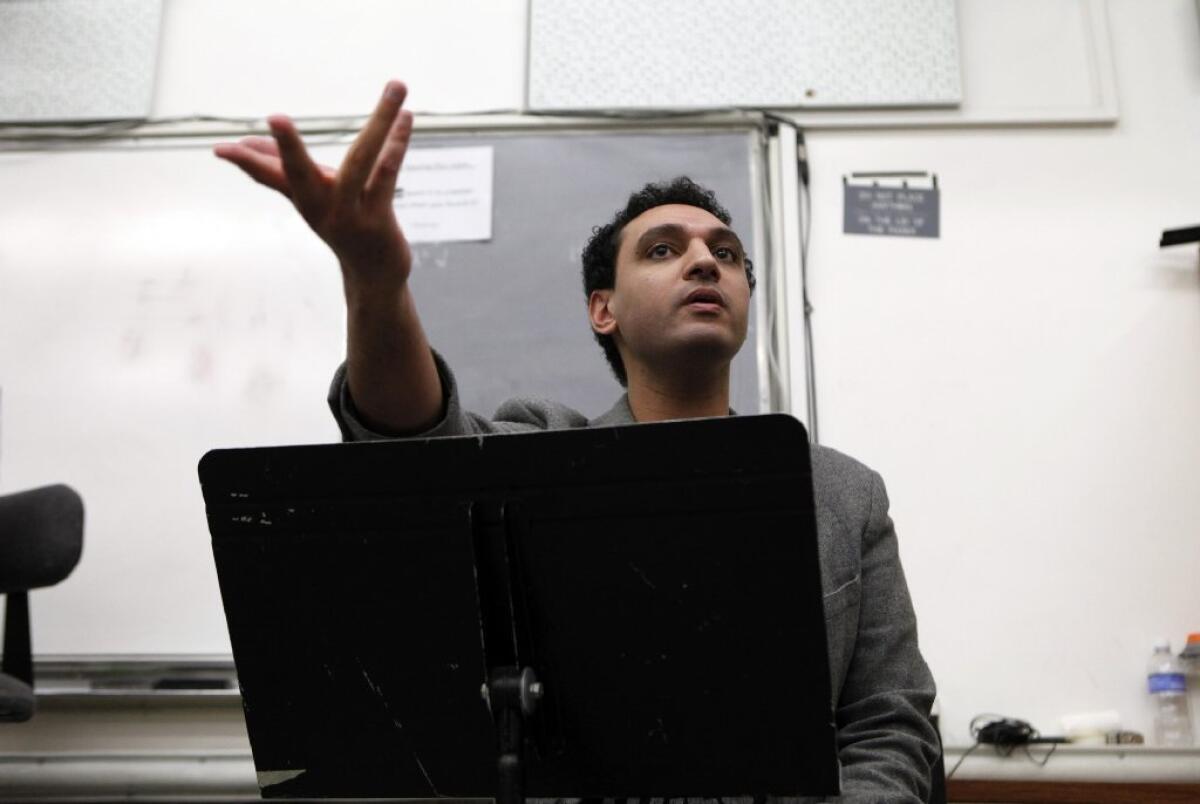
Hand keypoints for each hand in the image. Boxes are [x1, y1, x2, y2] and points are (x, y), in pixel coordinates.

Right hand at [213, 80, 414, 291]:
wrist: (375, 275)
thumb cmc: (342, 225)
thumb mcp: (311, 197)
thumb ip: (281, 168)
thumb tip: (247, 141)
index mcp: (303, 198)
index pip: (266, 176)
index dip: (245, 162)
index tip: (219, 149)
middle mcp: (321, 207)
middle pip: (300, 173)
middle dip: (287, 147)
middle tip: (276, 118)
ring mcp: (350, 215)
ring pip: (360, 162)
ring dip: (380, 123)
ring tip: (395, 88)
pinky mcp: (378, 219)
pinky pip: (387, 175)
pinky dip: (397, 145)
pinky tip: (406, 118)